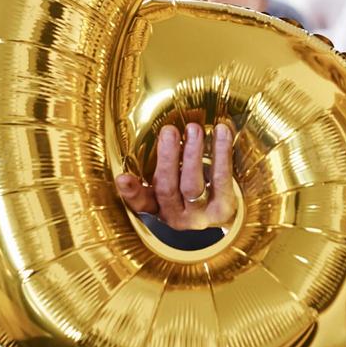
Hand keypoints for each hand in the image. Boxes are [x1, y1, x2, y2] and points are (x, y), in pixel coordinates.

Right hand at [114, 122, 236, 230]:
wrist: (223, 216)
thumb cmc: (190, 192)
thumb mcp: (169, 186)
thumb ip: (158, 169)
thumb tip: (157, 134)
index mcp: (157, 209)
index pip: (140, 202)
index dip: (131, 192)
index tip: (122, 178)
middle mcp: (176, 216)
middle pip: (167, 188)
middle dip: (167, 158)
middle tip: (169, 131)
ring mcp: (200, 215)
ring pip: (192, 185)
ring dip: (192, 155)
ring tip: (193, 129)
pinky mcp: (223, 208)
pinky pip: (221, 179)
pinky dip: (221, 154)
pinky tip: (221, 131)